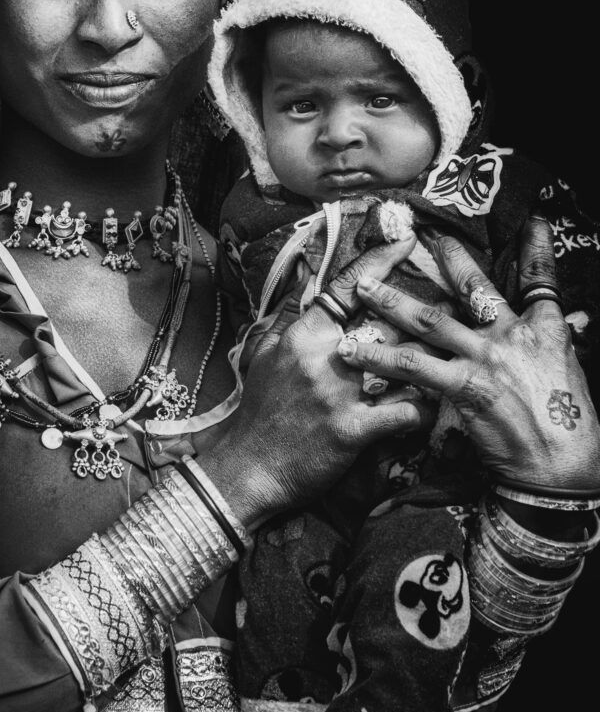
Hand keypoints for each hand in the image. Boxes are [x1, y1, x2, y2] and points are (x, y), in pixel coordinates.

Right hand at [202, 235, 435, 528]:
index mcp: (304, 335)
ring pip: (404, 363)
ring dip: (433, 357)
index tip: (406, 243)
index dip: (379, 262)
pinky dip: (425, 407)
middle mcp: (325, 357)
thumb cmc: (259, 410)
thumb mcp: (263, 354)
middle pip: (387, 322)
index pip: (347, 287)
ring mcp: (341, 393)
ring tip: (462, 348)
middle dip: (423, 311)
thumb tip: (300, 274)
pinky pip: (404, 411)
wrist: (248, 467)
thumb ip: (288, 315)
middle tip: (454, 300)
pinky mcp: (354, 429)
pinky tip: (440, 404)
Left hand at [335, 215, 599, 492]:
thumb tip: (568, 319)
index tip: (534, 223)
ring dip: (392, 303)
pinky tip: (353, 351)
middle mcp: (513, 336)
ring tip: (361, 289)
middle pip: (476, 290)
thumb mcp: (570, 374)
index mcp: (545, 330)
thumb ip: (557, 342)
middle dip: (451, 262)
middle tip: (424, 240)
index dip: (539, 250)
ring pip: (431, 322)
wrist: (560, 472)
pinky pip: (413, 367)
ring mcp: (485, 360)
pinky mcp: (463, 387)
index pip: (542, 280)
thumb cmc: (570, 430)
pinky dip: (380, 358)